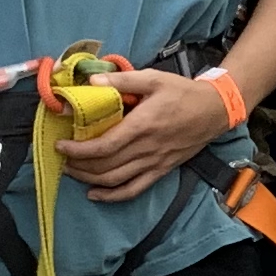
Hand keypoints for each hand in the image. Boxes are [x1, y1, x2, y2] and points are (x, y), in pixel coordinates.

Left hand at [61, 64, 233, 200]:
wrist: (214, 110)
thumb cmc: (182, 92)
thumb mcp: (153, 79)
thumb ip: (121, 80)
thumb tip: (91, 82)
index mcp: (142, 125)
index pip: (105, 145)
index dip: (79, 149)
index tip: (61, 144)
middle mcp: (146, 148)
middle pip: (105, 165)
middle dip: (78, 164)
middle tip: (61, 157)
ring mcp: (154, 162)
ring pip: (115, 180)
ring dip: (89, 179)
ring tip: (71, 171)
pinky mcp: (161, 170)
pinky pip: (134, 189)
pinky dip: (112, 196)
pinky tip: (95, 194)